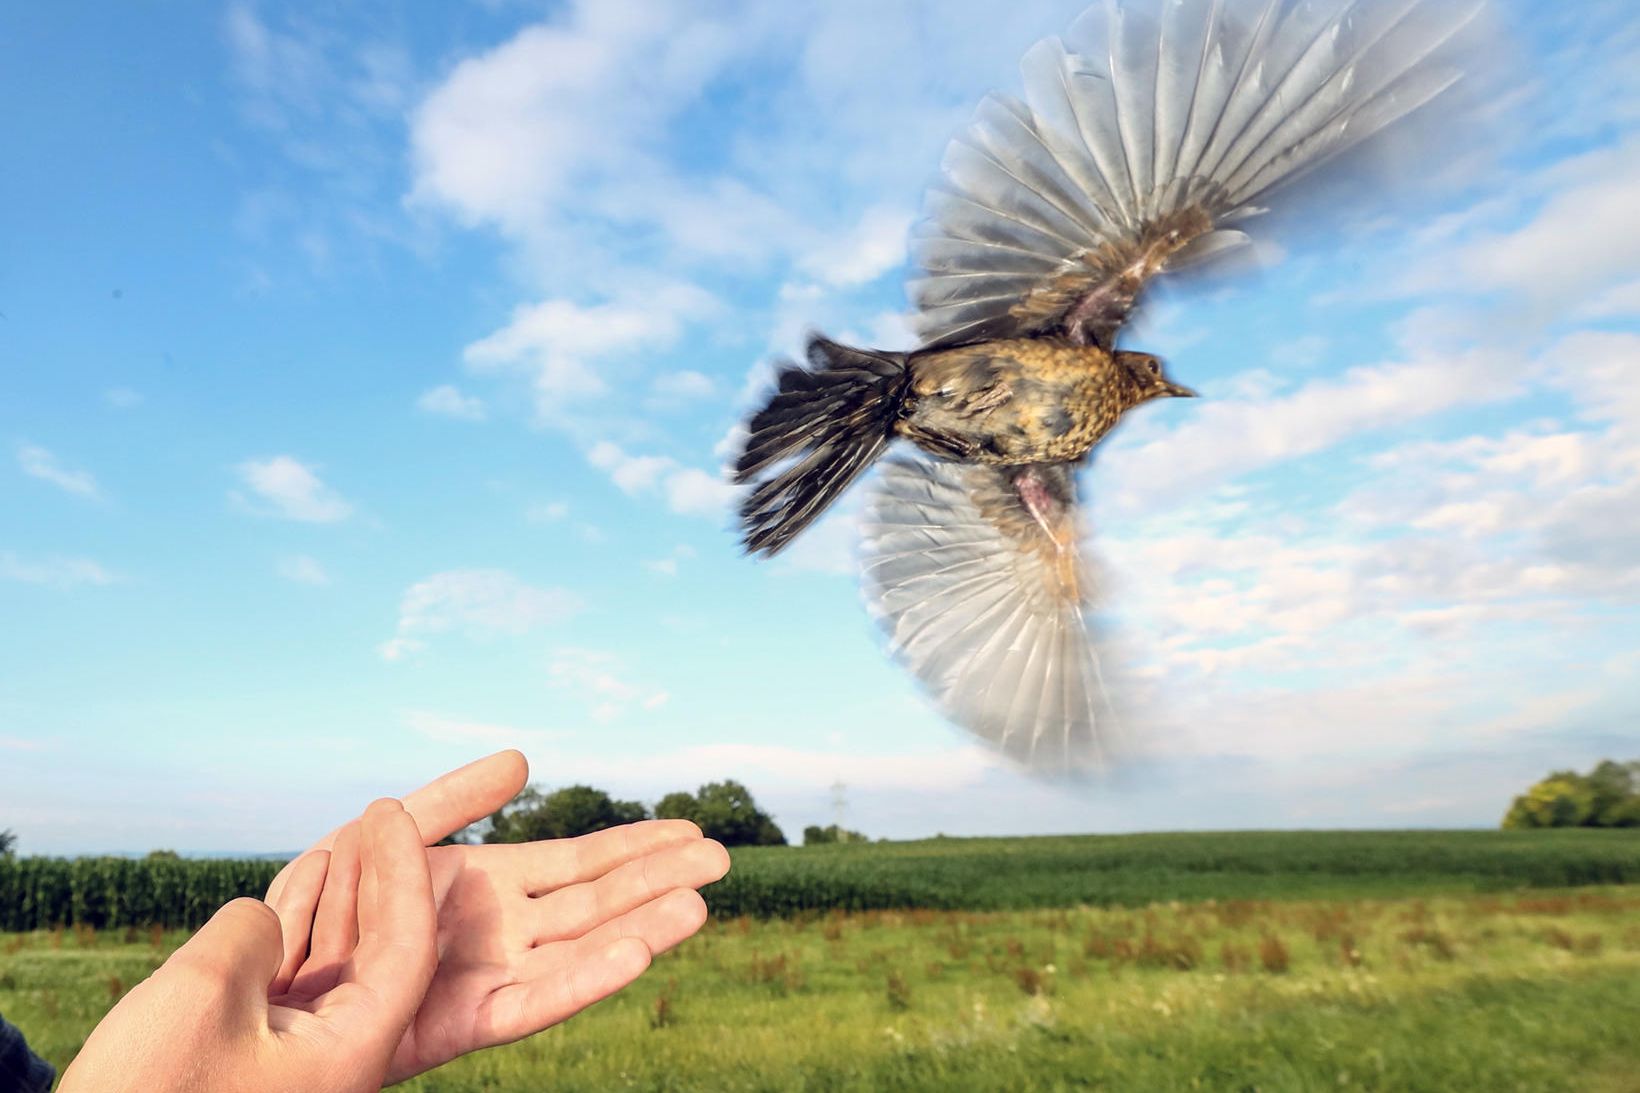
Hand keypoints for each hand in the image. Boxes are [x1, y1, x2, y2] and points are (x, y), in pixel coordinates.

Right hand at [61, 800, 437, 1092]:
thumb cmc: (148, 1091)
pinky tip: (305, 875)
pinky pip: (296, 977)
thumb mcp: (203, 991)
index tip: (389, 813)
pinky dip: (299, 924)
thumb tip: (264, 921)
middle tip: (384, 813)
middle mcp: (339, 1055)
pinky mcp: (261, 1055)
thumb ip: (251, 933)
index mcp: (352, 1052)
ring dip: (344, 894)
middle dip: (386, 878)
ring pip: (338, 959)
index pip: (406, 946)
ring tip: (352, 830)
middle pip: (382, 950)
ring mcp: (300, 1056)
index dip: (403, 871)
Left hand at [266, 753, 730, 1082]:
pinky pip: (533, 1003)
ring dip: (642, 925)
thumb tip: (528, 759)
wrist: (251, 987)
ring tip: (703, 902)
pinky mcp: (458, 1025)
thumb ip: (452, 799)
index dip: (633, 847)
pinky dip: (587, 979)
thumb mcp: (384, 835)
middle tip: (723, 857)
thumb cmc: (307, 913)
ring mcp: (481, 980)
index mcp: (482, 891)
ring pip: (579, 950)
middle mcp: (494, 937)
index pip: (577, 866)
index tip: (688, 826)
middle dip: (657, 881)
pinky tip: (637, 953)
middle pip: (595, 905)